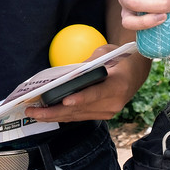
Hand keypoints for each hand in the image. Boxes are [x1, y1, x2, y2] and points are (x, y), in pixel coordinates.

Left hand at [27, 43, 147, 123]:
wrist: (136, 72)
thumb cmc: (120, 58)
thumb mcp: (107, 53)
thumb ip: (90, 62)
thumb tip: (69, 72)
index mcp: (118, 86)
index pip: (97, 94)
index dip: (81, 98)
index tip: (65, 101)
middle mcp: (113, 103)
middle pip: (81, 109)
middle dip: (55, 111)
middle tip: (34, 111)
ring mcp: (107, 112)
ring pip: (77, 116)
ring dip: (54, 116)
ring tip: (34, 113)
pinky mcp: (101, 115)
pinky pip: (79, 116)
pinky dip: (62, 115)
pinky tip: (46, 114)